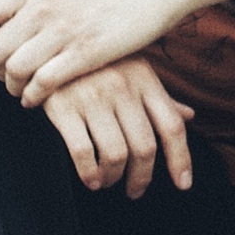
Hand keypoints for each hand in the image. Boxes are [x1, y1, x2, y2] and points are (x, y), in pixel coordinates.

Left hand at [0, 0, 186, 102]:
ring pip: (14, 69)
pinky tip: (38, 99)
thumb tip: (6, 24)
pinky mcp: (85, 53)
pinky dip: (33, 97)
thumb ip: (34, 2)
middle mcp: (43, 6)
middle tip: (7, 78)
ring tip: (22, 92)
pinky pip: (42, 83)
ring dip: (13, 87)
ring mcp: (63, 30)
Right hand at [36, 55, 197, 198]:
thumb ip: (158, 96)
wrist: (45, 44)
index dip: (180, 159)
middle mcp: (123, 88)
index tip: (183, 184)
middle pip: (144, 147)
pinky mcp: (63, 106)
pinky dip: (89, 172)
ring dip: (113, 177)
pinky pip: (82, 151)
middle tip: (135, 190)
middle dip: (142, 177)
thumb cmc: (96, 62)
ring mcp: (93, 97)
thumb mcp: (132, 70)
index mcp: (145, 79)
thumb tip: (189, 115)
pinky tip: (90, 179)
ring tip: (107, 181)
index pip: (172, 126)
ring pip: (115, 154)